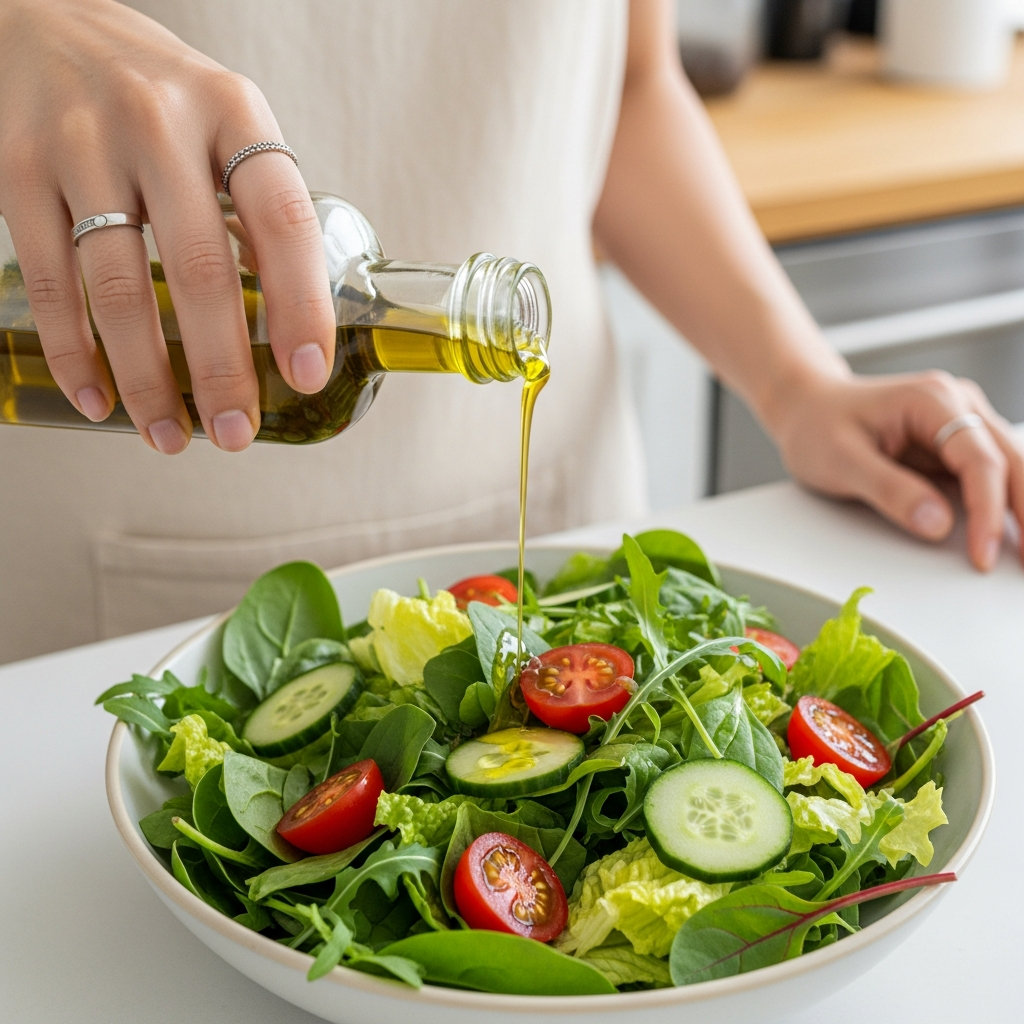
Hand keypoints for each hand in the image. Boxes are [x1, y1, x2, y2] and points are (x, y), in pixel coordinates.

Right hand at [0, 0, 334, 451]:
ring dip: (148, 378)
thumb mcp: (229, 126)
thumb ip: (261, 209)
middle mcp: (160, 122)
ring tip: (170, 436)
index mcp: (232, 112)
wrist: (46, 22)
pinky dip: (74, 352)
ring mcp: (83, 144)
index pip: (281, 217)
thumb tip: (294, 321)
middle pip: (199, 268)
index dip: (300, 303)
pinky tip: (99, 397)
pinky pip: (50, 280)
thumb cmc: (161, 97)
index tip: (305, 373)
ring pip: (120, 287)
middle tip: (235, 434)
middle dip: (221, 367)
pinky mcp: (18, 168)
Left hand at [772, 369, 1023, 570]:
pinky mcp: (957, 443)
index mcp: (931, 401)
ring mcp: (962, 421)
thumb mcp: (840, 460)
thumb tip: (938, 524)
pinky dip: (1006, 503)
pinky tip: (1013, 533)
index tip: (982, 554)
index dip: (987, 511)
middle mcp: (957, 404)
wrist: (807, 407)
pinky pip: (992, 474)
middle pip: (1012, 462)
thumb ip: (889, 490)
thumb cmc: (817, 426)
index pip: (978, 460)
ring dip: (1023, 509)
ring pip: (1012, 467)